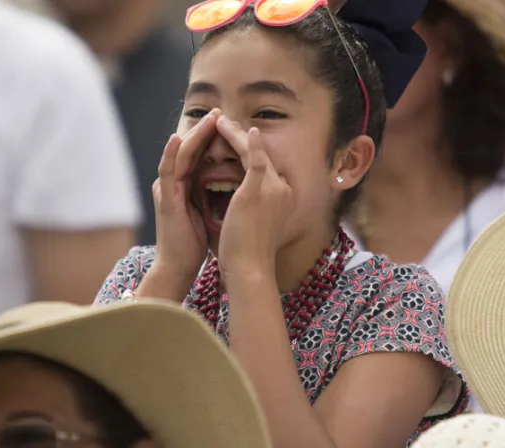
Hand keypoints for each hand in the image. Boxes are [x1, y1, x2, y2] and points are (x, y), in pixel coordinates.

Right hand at [151, 109, 219, 281]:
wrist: (178, 267)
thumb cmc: (194, 244)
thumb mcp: (207, 213)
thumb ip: (214, 195)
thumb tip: (235, 183)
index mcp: (185, 186)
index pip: (200, 155)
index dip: (213, 138)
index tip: (229, 124)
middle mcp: (174, 183)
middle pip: (191, 149)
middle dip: (205, 130)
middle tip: (219, 112)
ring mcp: (167, 190)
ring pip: (180, 155)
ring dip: (193, 135)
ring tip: (207, 118)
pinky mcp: (165, 200)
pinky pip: (167, 172)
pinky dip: (171, 154)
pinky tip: (178, 138)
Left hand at [215, 117, 293, 278]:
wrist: (250, 269)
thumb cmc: (248, 254)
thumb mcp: (255, 225)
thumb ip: (254, 209)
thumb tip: (244, 205)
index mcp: (283, 198)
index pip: (266, 167)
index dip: (250, 152)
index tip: (235, 142)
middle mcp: (283, 190)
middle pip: (262, 156)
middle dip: (243, 139)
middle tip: (227, 124)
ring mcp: (273, 189)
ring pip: (255, 153)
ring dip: (237, 136)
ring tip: (221, 123)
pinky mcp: (258, 191)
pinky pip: (255, 159)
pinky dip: (247, 142)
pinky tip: (238, 129)